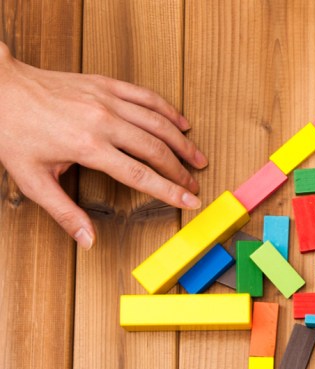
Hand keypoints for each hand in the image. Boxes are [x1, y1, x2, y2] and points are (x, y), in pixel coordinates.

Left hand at [0, 42, 206, 248]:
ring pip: (158, 123)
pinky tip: (180, 123)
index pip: (141, 174)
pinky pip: (146, 96)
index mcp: (87, 146)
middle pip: (156, 150)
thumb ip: (64, 212)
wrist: (0, 88)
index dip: (170, 191)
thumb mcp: (33, 180)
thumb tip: (87, 241)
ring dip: (182, 143)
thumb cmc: (12, 131)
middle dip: (180, 171)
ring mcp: (106, 100)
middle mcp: (103, 121)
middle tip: (195, 186)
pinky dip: (167, 110)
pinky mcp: (105, 84)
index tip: (190, 202)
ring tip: (197, 158)